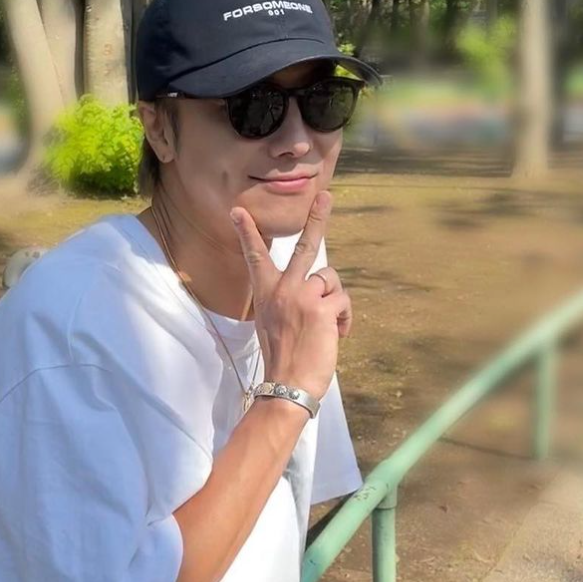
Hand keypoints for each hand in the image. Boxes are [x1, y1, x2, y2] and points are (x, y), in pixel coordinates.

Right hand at [230, 192, 351, 400]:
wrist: (286, 385)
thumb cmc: (283, 360)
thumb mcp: (275, 324)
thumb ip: (290, 301)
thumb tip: (318, 288)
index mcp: (266, 294)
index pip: (255, 256)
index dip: (247, 233)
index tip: (237, 211)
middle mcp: (281, 290)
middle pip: (303, 246)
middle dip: (317, 218)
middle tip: (326, 196)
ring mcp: (301, 296)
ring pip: (331, 279)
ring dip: (336, 301)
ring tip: (329, 326)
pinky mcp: (321, 308)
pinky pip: (343, 301)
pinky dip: (345, 319)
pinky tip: (337, 334)